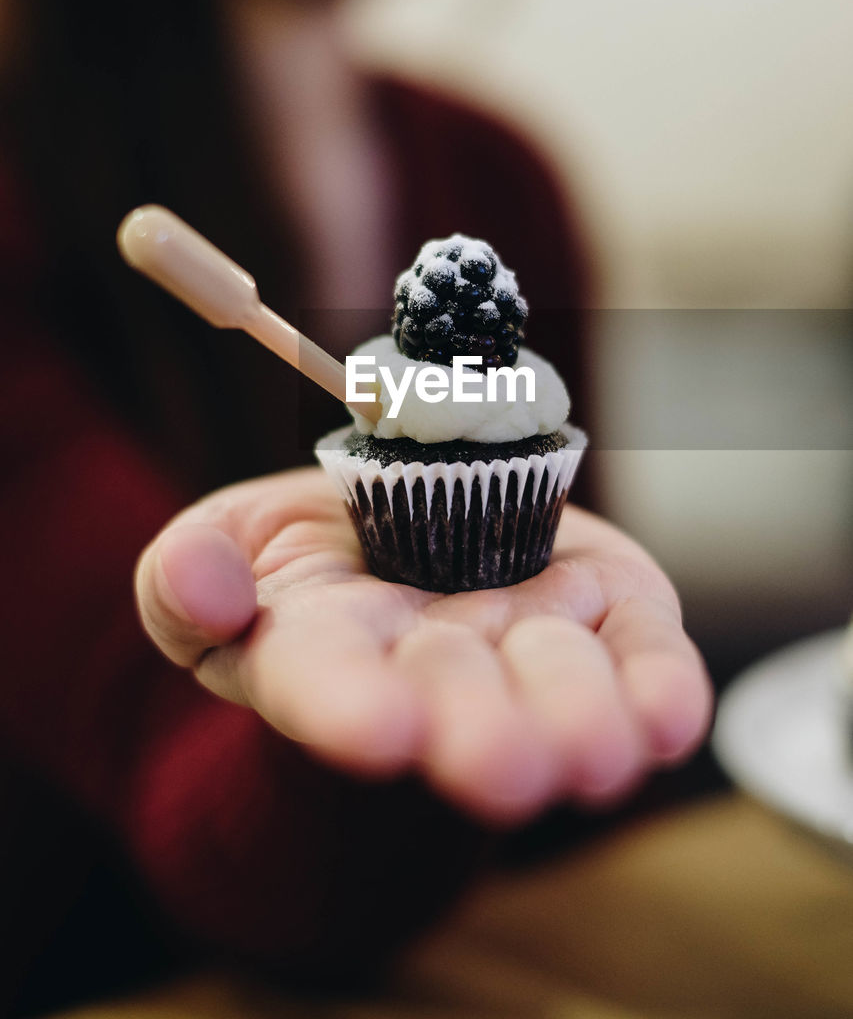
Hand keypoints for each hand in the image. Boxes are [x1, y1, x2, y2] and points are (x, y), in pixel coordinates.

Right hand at [136, 467, 711, 825]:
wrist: (403, 529)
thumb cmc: (302, 558)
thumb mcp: (217, 543)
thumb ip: (188, 576)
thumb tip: (205, 586)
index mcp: (321, 649)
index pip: (324, 681)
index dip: (349, 705)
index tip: (381, 730)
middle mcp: (431, 664)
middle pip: (455, 698)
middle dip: (482, 731)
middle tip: (505, 769)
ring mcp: (524, 638)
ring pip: (557, 684)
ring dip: (580, 718)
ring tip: (597, 754)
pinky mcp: (604, 605)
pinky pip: (640, 652)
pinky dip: (658, 684)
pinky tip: (669, 718)